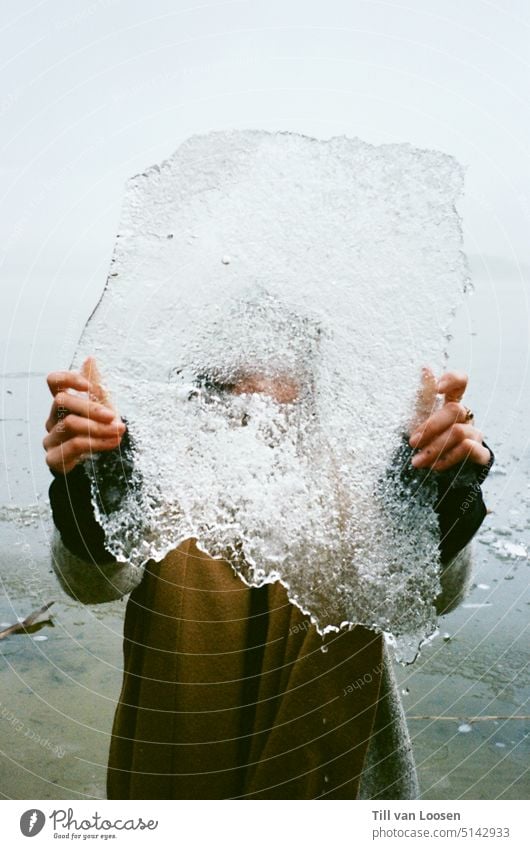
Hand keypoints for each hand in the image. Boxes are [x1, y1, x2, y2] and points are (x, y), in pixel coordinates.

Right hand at [43, 356, 125, 474]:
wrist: (93, 468)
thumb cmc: (97, 433)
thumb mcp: (102, 408)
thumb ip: (96, 386)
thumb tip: (90, 359)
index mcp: (62, 404)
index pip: (53, 381)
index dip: (69, 378)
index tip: (89, 386)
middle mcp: (52, 419)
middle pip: (63, 401)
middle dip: (91, 407)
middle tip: (114, 416)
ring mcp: (50, 439)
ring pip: (70, 424)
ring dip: (99, 427)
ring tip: (119, 431)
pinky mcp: (54, 458)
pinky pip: (74, 445)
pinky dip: (98, 442)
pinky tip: (113, 442)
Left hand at [408, 368, 489, 471]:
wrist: (437, 469)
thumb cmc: (427, 438)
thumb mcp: (420, 417)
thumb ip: (424, 395)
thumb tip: (425, 367)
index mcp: (452, 402)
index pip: (461, 381)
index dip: (453, 380)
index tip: (438, 388)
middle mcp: (466, 415)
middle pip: (455, 410)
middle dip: (431, 426)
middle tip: (412, 441)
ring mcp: (474, 434)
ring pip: (459, 433)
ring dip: (435, 448)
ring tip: (416, 461)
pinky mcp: (480, 454)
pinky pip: (471, 451)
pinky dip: (450, 458)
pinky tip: (435, 466)